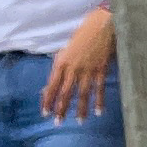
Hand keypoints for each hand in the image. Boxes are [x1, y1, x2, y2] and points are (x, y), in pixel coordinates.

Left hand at [43, 6, 116, 120]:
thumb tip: (57, 81)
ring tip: (79, 121)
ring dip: (80, 109)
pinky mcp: (101, 70)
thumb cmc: (82, 34)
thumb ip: (62, 65)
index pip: (52, 85)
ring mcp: (88, 70)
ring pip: (82, 93)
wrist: (101, 25)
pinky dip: (99, 101)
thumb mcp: (66, 48)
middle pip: (65, 93)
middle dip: (61, 109)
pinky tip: (98, 111)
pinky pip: (99, 89)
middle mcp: (73, 68)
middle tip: (58, 122)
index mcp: (61, 62)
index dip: (48, 100)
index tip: (45, 112)